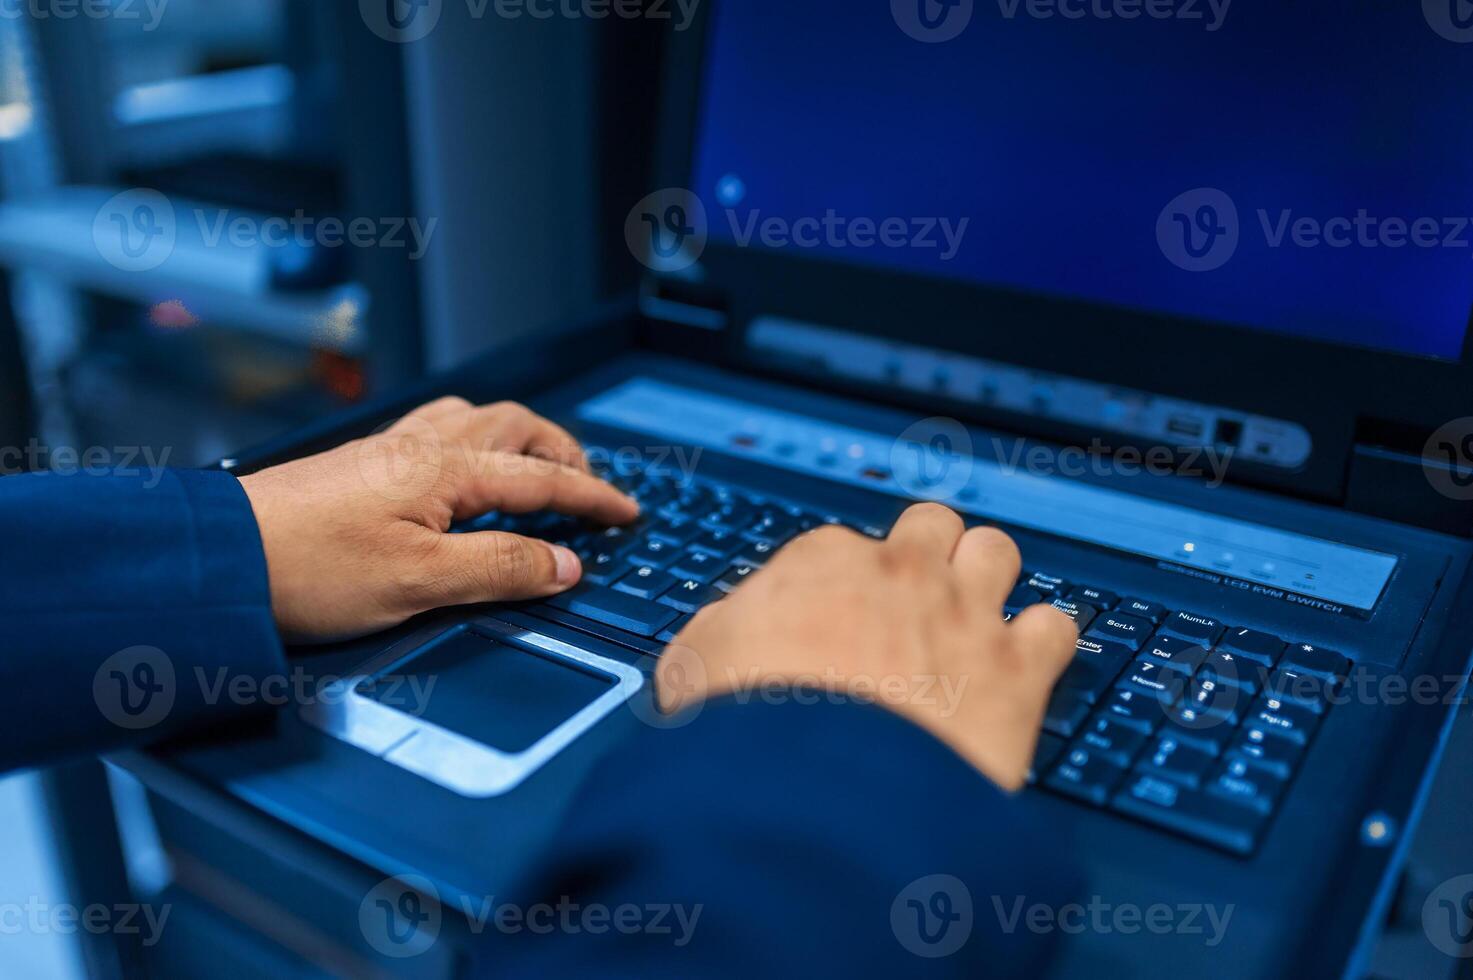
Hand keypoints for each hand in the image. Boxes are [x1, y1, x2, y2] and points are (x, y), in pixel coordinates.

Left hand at [239, 397, 637, 642]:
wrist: (220, 558)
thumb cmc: (311, 570)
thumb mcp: (419, 582)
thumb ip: (500, 568)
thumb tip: (565, 564)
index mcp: (446, 470)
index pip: (542, 478)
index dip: (592, 497)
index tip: (628, 513)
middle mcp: (422, 446)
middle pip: (515, 428)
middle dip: (563, 453)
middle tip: (587, 490)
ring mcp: (389, 449)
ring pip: (475, 419)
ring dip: (519, 439)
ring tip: (536, 471)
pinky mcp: (362, 463)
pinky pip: (439, 429)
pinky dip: (476, 442)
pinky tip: (463, 470)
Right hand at [658, 504, 1077, 788]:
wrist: (810, 790)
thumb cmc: (745, 727)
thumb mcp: (694, 662)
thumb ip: (725, 629)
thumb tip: (735, 628)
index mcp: (823, 561)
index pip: (845, 547)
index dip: (845, 585)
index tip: (840, 619)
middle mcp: (901, 571)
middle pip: (933, 524)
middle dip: (928, 556)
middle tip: (915, 603)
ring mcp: (965, 614)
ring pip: (998, 552)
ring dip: (988, 580)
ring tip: (973, 623)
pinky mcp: (1018, 670)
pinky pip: (1056, 627)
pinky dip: (1043, 644)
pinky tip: (1024, 669)